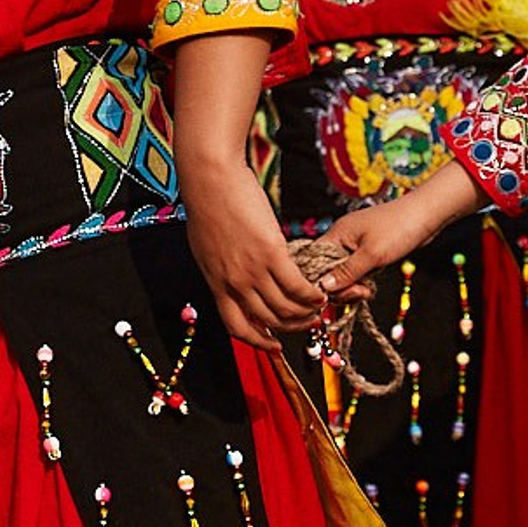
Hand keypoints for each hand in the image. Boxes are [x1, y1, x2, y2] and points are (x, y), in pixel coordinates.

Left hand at [182, 160, 319, 352]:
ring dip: (306, 312)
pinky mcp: (270, 252)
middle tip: (307, 322)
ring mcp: (252, 270)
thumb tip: (235, 278)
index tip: (273, 346)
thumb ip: (223, 269)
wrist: (210, 180)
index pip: (236, 326)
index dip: (257, 341)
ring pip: (285, 307)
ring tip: (319, 306)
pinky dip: (311, 293)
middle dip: (290, 327)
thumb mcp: (208, 249)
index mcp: (216, 283)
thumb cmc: (207, 205)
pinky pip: (296, 285)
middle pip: (267, 320)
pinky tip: (320, 291)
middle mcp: (233, 283)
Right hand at [311, 194, 441, 297]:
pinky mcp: (368, 252)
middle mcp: (342, 239)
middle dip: (342, 287)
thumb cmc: (401, 227)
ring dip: (354, 286)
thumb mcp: (373, 254)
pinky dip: (362, 282)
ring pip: (343, 274)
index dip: (320, 281)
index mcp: (337, 234)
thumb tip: (324, 286)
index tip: (333, 295)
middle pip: (328, 271)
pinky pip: (356, 272)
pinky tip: (371, 286)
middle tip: (360, 292)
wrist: (428, 214)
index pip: (314, 261)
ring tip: (368, 290)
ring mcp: (355, 246)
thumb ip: (347, 272)